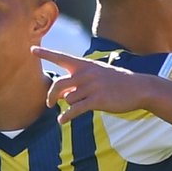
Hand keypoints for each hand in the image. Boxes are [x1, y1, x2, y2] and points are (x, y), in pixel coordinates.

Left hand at [36, 46, 152, 123]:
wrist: (139, 88)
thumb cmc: (118, 82)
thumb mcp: (99, 75)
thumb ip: (80, 81)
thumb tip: (64, 95)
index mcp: (85, 65)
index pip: (61, 57)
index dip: (46, 54)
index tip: (32, 49)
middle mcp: (86, 74)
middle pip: (58, 84)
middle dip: (50, 95)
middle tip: (49, 103)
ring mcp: (92, 87)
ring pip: (67, 98)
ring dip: (66, 106)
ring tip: (68, 112)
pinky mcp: (97, 100)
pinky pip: (75, 109)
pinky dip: (66, 116)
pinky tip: (62, 121)